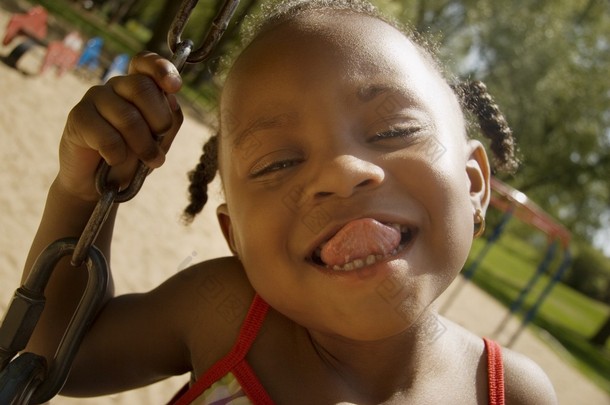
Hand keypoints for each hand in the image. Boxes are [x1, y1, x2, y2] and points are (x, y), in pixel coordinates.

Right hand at [58, 52, 183, 200]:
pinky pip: (107, 136)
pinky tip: (114, 160)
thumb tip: (171, 99)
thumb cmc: (132, 158)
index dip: (161, 69)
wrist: (97, 184)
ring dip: (143, 145)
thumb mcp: (160, 141)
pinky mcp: (78, 117)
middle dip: (158, 122)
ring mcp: (95, 98)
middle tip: (160, 148)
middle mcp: (116, 86)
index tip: (175, 87)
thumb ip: (170, 119)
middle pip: (142, 88)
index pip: (145, 62)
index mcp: (137, 86)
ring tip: (149, 161)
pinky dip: (117, 154)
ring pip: (127, 115)